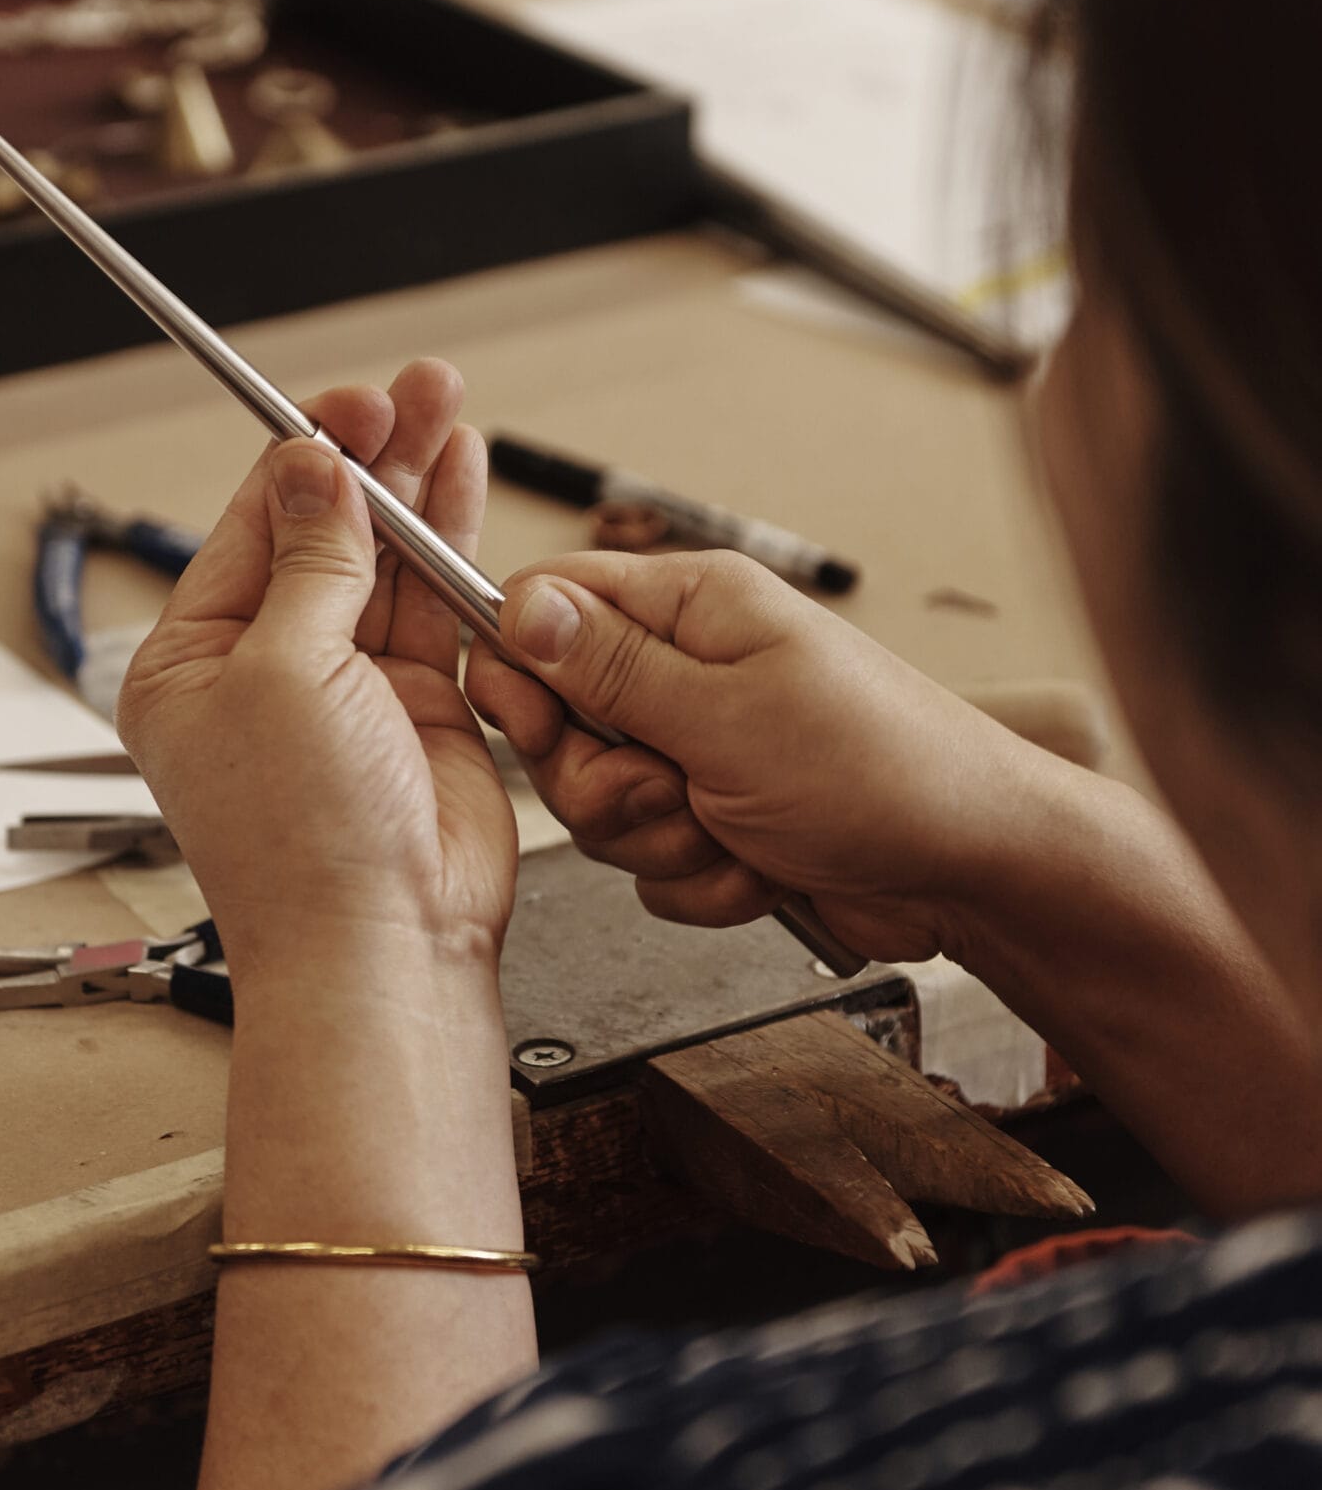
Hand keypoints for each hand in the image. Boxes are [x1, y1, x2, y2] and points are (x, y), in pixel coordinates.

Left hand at [118, 362, 517, 995]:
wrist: (383, 944)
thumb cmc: (303, 845)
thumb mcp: (284, 671)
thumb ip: (312, 560)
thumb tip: (313, 470)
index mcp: (193, 660)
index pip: (251, 525)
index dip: (305, 456)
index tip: (349, 404)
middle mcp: (268, 668)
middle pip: (323, 530)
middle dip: (370, 456)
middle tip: (413, 389)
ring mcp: (346, 687)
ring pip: (385, 559)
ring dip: (417, 485)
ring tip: (446, 409)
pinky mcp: (419, 708)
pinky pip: (435, 605)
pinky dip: (454, 544)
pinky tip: (462, 481)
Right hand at [466, 550, 1054, 966]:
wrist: (970, 871)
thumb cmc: (883, 769)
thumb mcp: (725, 713)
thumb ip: (611, 666)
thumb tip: (520, 606)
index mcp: (691, 609)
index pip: (548, 608)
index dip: (522, 672)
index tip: (541, 724)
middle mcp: (689, 673)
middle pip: (563, 726)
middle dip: (607, 784)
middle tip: (671, 789)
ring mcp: (703, 752)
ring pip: (603, 809)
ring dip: (662, 842)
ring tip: (737, 830)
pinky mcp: (717, 823)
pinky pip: (650, 866)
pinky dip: (700, 884)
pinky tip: (761, 870)